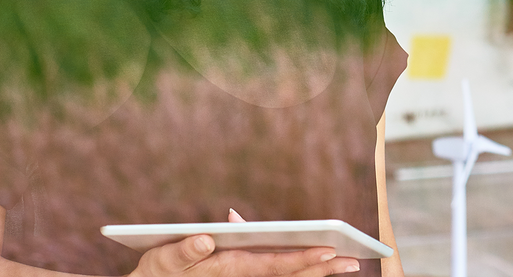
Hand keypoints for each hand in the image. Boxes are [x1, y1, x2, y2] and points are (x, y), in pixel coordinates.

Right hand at [128, 221, 359, 276]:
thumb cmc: (158, 271)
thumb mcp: (163, 260)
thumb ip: (184, 251)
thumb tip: (207, 238)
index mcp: (228, 268)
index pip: (274, 266)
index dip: (302, 260)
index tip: (329, 251)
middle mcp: (242, 276)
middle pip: (289, 274)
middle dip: (322, 269)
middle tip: (354, 262)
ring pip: (287, 276)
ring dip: (317, 271)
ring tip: (347, 262)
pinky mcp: (242, 273)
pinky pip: (276, 274)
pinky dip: (300, 269)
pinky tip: (319, 262)